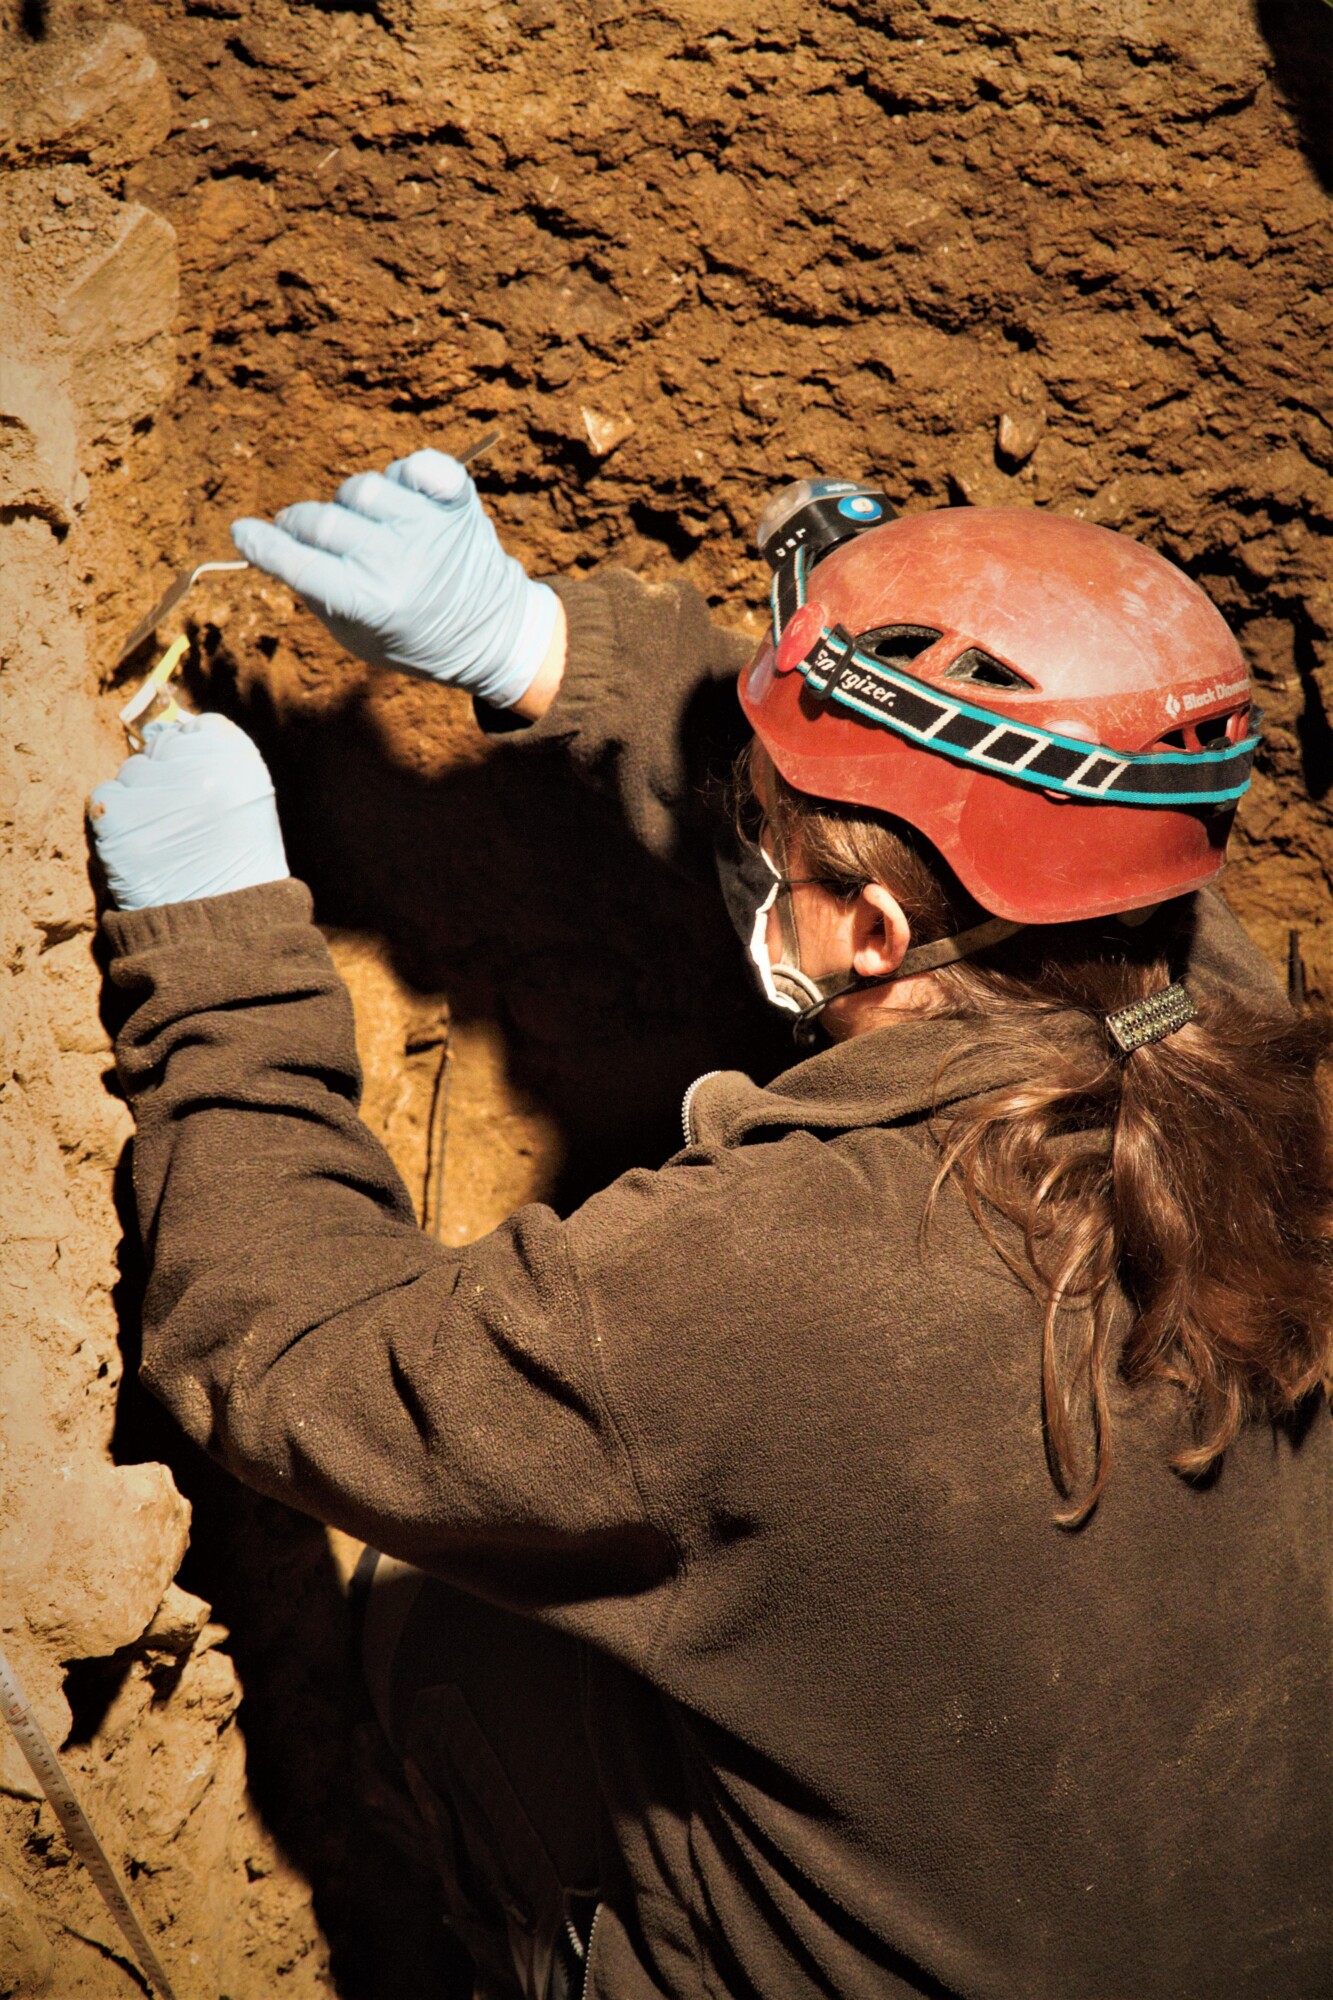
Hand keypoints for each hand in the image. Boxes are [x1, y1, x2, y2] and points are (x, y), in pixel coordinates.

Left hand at [90, 714, 289, 910]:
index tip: (200, 784)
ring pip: (131, 773)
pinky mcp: (117, 817)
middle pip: (161, 746)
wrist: (222, 925)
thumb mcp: (250, 802)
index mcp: (236, 759)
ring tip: (165, 839)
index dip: (195, 756)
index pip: (201, 727)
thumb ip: (217, 761)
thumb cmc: (239, 865)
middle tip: (183, 820)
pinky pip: (104, 799)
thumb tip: (165, 730)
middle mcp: (194, 766)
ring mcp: (153, 790)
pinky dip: (117, 821)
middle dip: (167, 777)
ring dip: (141, 799)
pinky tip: (142, 846)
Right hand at [230, 450, 558, 710]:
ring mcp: (427, 527)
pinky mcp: (456, 503)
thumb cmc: (411, 637)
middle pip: (320, 521)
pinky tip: (403, 488)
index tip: (243, 532)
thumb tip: (271, 543)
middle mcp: (396, 560)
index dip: (261, 544)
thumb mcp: (354, 635)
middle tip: (303, 534)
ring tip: (363, 526)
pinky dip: (407, 473)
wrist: (489, 633)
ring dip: (351, 504)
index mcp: (368, 602)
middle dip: (299, 526)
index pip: (297, 561)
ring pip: (360, 489)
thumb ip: (314, 589)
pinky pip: (420, 466)